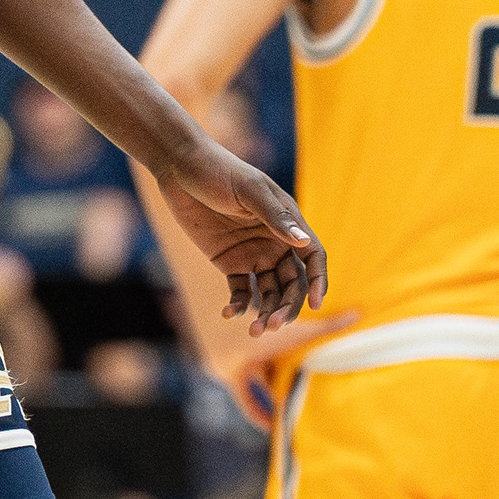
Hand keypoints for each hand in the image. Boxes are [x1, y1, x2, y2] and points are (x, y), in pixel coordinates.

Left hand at [153, 140, 325, 329]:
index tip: (315, 305)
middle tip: (272, 325)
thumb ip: (275, 216)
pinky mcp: (229, 263)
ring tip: (254, 330)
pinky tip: (229, 313)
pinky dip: (239, 306)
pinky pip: (241, 291)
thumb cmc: (218, 171)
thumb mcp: (248, 191)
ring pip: (269, 292)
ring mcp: (253, 254)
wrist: (179, 168)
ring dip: (265, 312)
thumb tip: (304, 241)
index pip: (313, 256)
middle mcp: (275, 242)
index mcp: (287, 222)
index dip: (319, 281)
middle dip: (287, 306)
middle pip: (293, 282)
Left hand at [197, 306, 363, 426]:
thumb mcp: (304, 332)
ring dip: (277, 397)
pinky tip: (271, 428)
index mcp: (280, 332)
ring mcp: (246, 361)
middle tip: (314, 396)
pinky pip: (244, 397)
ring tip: (298, 415)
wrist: (228, 340)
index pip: (298, 346)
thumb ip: (330, 329)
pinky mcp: (232, 376)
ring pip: (265, 382)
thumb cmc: (269, 331)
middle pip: (282, 365)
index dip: (309, 357)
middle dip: (295, 379)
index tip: (324, 371)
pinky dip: (256, 412)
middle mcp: (263, 345)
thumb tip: (359, 314)